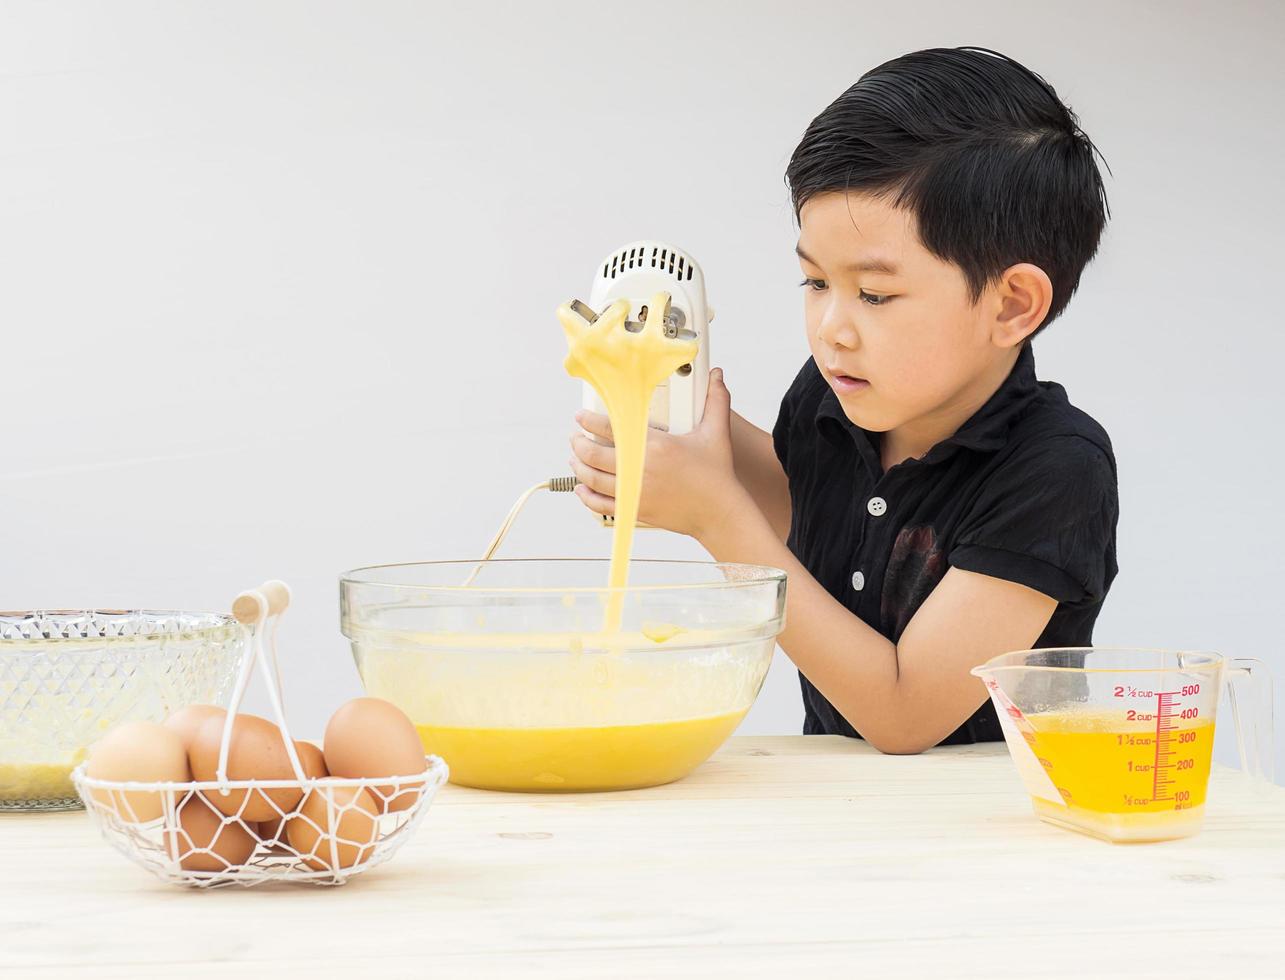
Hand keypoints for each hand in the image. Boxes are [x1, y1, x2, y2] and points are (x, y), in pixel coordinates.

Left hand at [569, 368, 743, 538]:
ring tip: (575, 459)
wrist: (719, 512)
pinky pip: (600, 505)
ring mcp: (635, 491)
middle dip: (578, 444)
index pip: (611, 428)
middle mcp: (640, 469)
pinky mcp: (635, 510)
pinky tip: (583, 490)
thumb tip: (717, 375)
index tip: (581, 417)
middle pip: (593, 454)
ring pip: (592, 479)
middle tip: (576, 438)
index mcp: (655, 446)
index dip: (589, 420)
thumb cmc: (716, 476)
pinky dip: (586, 497)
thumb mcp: (716, 434)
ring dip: (578, 467)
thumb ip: (716, 401)